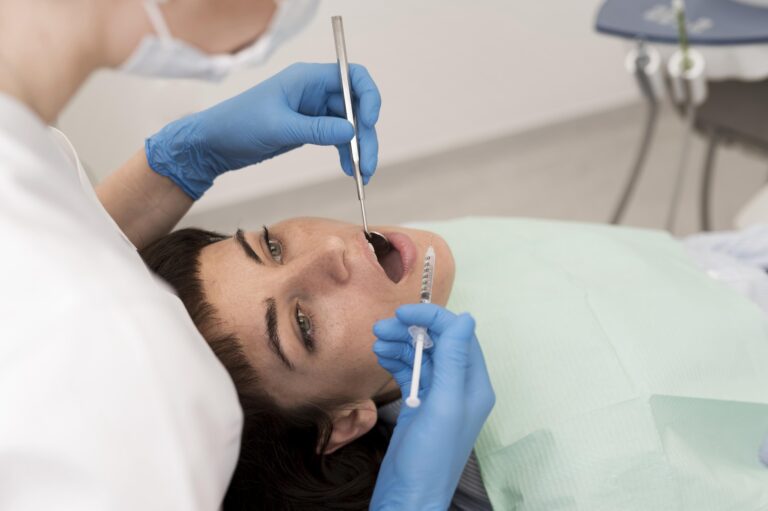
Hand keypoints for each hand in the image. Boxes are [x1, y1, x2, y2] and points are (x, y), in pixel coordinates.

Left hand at [145, 62, 380, 198]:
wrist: (215, 143)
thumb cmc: (239, 124)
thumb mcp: (279, 127)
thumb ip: (317, 129)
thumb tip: (352, 131)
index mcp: (307, 78)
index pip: (352, 77)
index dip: (369, 97)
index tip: (370, 122)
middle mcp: (315, 90)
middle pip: (356, 107)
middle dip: (366, 135)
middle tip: (368, 164)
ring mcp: (313, 110)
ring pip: (349, 126)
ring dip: (360, 148)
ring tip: (363, 174)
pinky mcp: (310, 128)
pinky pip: (337, 138)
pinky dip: (347, 153)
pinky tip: (349, 169)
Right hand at [369, 304, 494, 510]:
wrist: (408, 497)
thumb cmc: (430, 458)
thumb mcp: (444, 404)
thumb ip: (455, 361)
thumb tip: (466, 318)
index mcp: (473, 385)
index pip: (458, 336)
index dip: (432, 319)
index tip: (402, 314)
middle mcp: (459, 388)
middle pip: (438, 343)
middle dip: (411, 331)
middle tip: (381, 328)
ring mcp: (439, 397)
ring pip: (422, 356)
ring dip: (400, 344)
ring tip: (376, 340)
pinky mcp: (420, 406)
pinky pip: (411, 372)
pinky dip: (396, 361)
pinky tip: (381, 356)